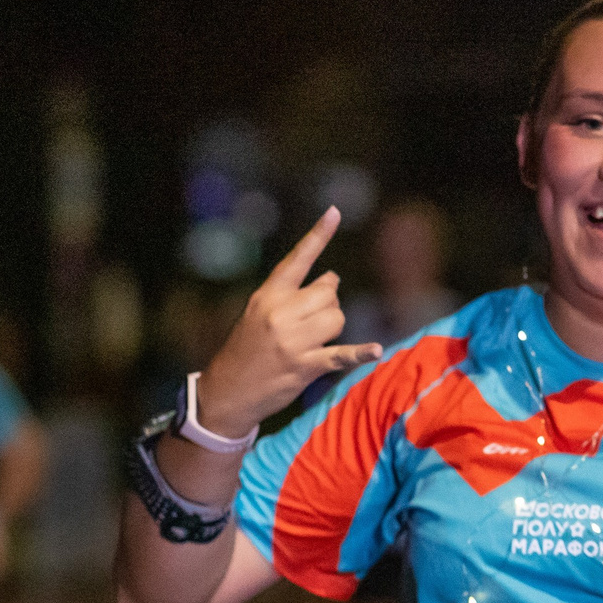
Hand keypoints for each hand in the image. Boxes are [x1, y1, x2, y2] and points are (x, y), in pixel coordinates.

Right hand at [195, 207, 382, 438]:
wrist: (227, 390)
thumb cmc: (247, 347)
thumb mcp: (258, 312)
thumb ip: (293, 294)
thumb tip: (334, 277)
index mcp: (268, 295)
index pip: (298, 259)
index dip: (318, 235)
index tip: (335, 212)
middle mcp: (280, 313)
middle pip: (328, 293)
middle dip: (328, 304)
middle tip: (312, 321)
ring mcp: (293, 341)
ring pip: (337, 318)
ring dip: (334, 328)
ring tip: (315, 341)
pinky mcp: (304, 367)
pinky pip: (340, 354)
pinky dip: (360, 353)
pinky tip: (376, 350)